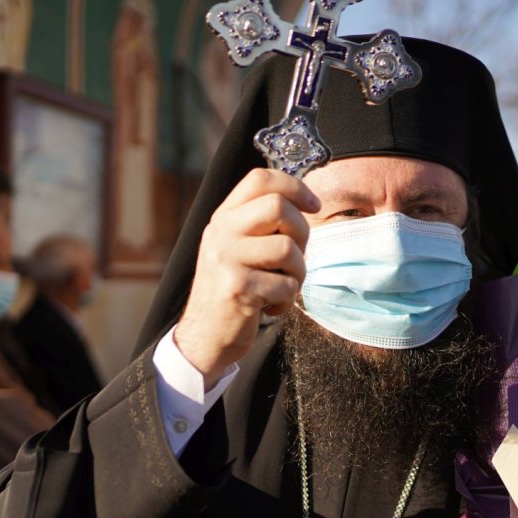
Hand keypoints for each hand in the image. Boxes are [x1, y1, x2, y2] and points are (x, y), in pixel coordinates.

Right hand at [174, 169, 319, 387]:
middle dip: (302, 232)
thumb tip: (304, 201)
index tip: (313, 206)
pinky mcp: (238, 288)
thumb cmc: (233, 290)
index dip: (294, 186)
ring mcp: (226, 259)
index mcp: (223, 218)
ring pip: (288, 248)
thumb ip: (259, 224)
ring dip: (298, 272)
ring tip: (283, 286)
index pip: (260, 179)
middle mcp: (220, 233)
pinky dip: (288, 300)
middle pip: (278, 207)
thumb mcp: (236, 248)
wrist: (204, 338)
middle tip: (294, 257)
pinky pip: (287, 284)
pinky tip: (271, 308)